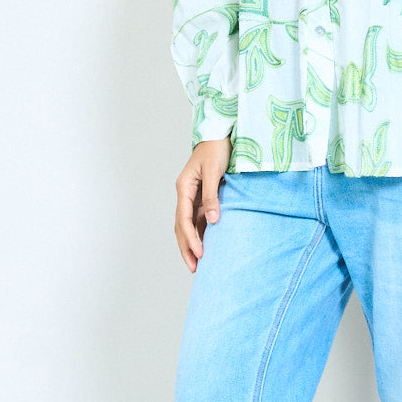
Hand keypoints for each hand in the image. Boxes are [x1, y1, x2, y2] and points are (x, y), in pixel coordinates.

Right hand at [174, 136, 231, 272]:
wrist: (221, 133)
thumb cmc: (216, 149)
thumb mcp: (213, 172)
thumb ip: (211, 196)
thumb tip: (213, 221)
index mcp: (184, 187)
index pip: (183, 219)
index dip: (190, 239)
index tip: (199, 254)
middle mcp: (185, 193)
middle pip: (181, 226)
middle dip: (186, 247)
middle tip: (194, 268)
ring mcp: (193, 195)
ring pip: (188, 224)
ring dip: (192, 242)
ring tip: (198, 262)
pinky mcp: (203, 195)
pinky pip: (198, 218)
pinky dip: (201, 231)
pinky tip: (207, 244)